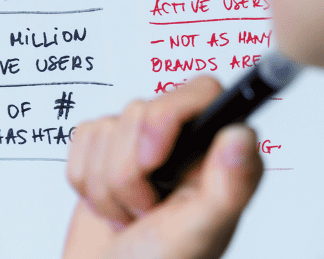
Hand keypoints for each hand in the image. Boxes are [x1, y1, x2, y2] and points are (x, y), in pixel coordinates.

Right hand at [62, 76, 261, 258]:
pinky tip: (109, 205)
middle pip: (140, 110)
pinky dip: (86, 181)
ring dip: (107, 184)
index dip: (167, 118)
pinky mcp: (106, 147)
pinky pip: (82, 138)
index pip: (200, 91)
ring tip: (129, 213)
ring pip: (105, 127)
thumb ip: (229, 185)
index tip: (153, 160)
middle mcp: (184, 141)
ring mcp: (143, 142)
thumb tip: (241, 134)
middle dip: (128, 171)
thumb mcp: (200, 232)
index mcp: (217, 153)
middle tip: (146, 207)